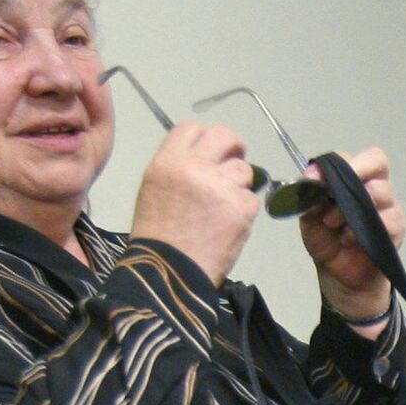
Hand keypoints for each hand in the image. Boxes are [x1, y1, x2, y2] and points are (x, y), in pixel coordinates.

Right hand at [129, 123, 261, 286]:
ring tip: (223, 208)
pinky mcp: (241, 208)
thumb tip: (203, 160)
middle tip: (233, 160)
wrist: (168, 275)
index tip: (209, 152)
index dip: (203, 138)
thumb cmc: (157, 239)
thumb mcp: (153, 191)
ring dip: (238, 184)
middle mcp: (195, 168)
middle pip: (224, 136)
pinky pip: (252, 198)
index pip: (191, 129)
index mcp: (167, 162)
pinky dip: (244, 211)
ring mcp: (221, 187)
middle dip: (232, 146)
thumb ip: (177, 168)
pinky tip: (228, 226)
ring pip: (243, 170)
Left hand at [299, 147, 404, 326]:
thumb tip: (308, 178)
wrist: (339, 278)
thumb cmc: (327, 243)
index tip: (314, 178)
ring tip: (334, 224)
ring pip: (381, 190)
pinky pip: (388, 219)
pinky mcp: (395, 227)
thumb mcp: (309, 220)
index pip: (350, 156)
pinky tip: (348, 240)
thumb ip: (308, 198)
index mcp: (351, 178)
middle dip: (352, 175)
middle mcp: (372, 186)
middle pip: (376, 161)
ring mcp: (387, 205)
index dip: (334, 162)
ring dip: (352, 206)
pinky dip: (363, 229)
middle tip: (330, 198)